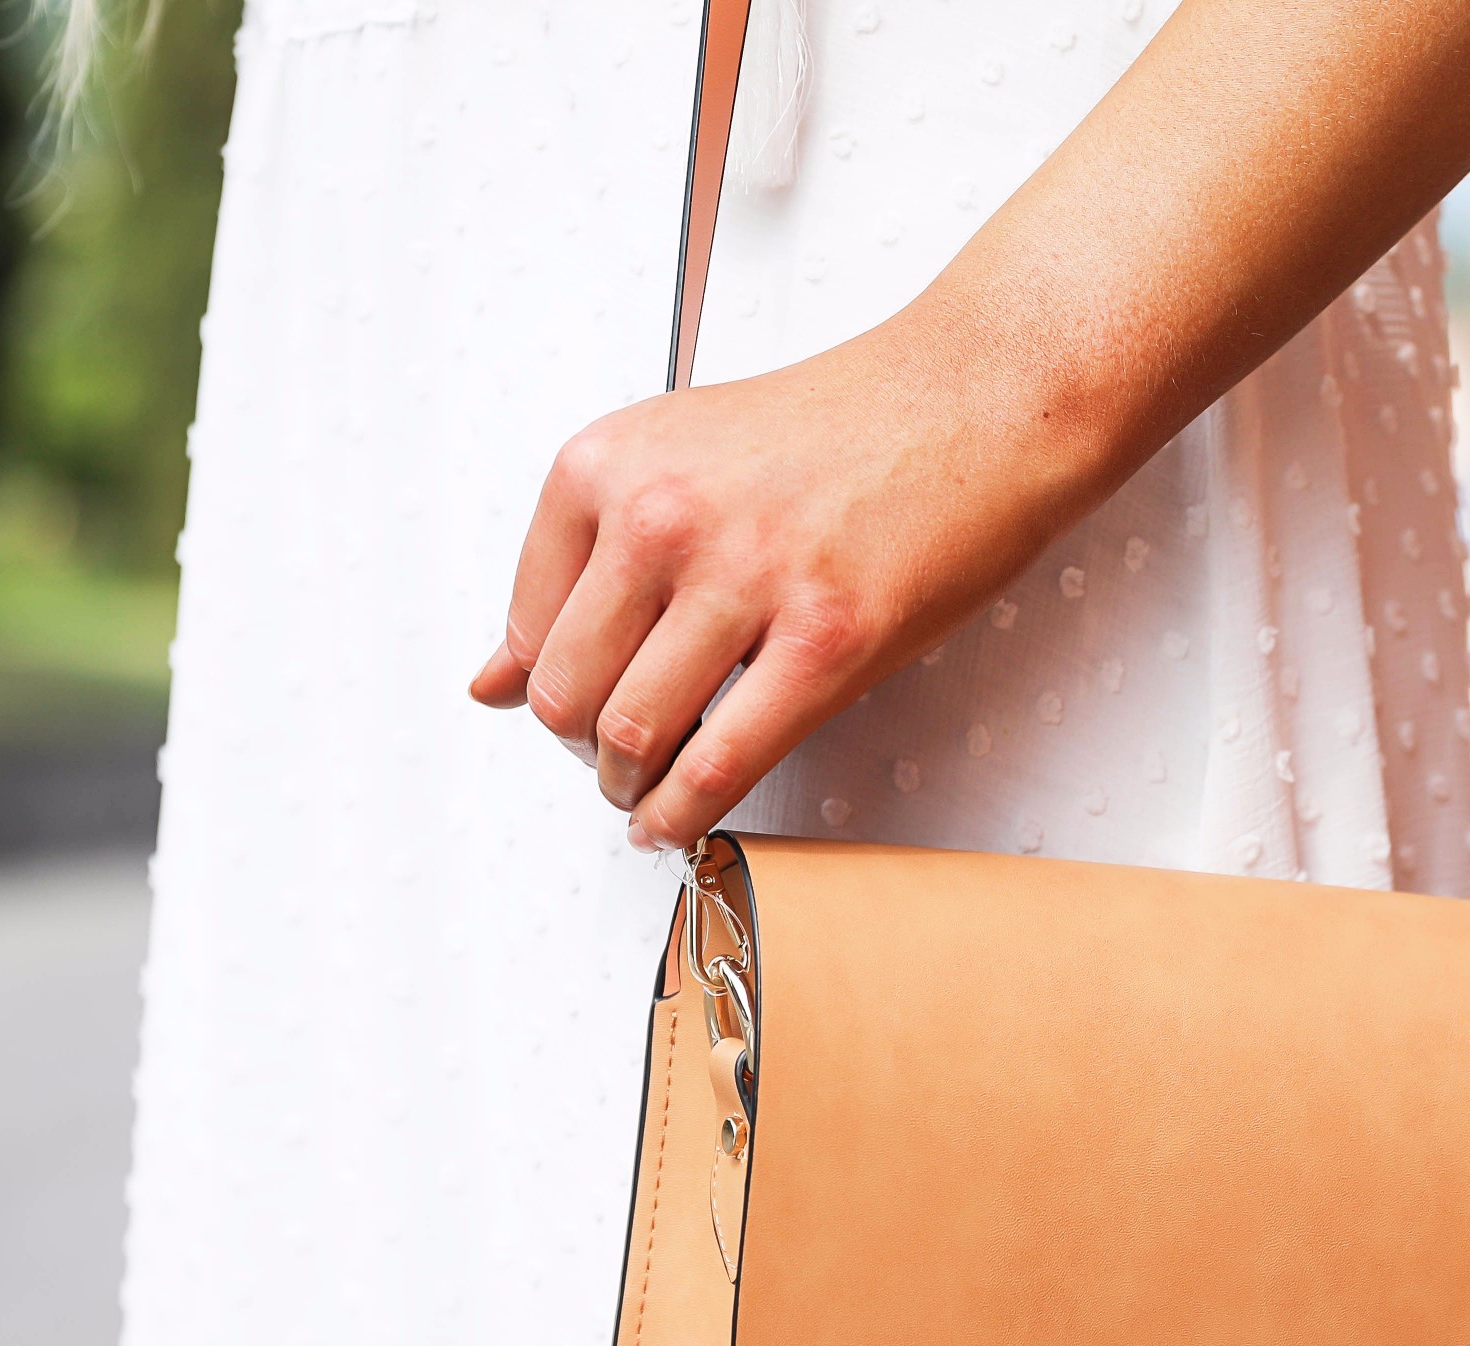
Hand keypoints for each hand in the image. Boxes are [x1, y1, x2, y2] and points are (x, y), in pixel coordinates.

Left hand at [470, 318, 1108, 851]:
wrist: (975, 398)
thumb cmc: (844, 428)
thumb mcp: (677, 462)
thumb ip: (582, 565)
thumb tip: (494, 680)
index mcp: (608, 464)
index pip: (528, 625)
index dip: (548, 689)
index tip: (578, 709)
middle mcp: (660, 515)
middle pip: (567, 693)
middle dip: (582, 750)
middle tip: (612, 761)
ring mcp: (743, 578)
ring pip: (630, 735)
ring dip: (628, 787)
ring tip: (645, 792)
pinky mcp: (824, 639)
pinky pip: (718, 764)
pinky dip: (681, 814)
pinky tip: (675, 821)